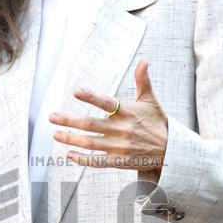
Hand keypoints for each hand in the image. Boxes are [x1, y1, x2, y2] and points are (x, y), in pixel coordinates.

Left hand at [49, 60, 168, 179]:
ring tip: (55, 134)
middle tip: (52, 117)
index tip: (76, 91)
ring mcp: (120, 147)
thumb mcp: (151, 100)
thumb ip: (143, 80)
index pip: (107, 102)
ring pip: (90, 143)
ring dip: (71, 139)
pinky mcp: (120, 161)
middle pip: (91, 124)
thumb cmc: (157, 122)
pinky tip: (69, 154)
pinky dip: (83, 159)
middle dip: (69, 120)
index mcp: (128, 112)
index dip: (92, 97)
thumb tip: (144, 60)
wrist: (171, 150)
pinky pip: (98, 161)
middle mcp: (122, 129)